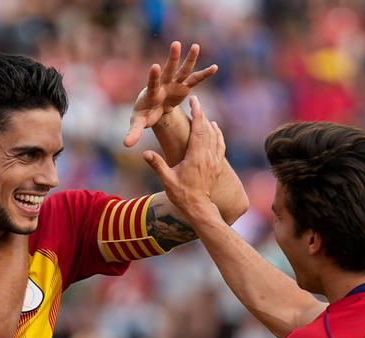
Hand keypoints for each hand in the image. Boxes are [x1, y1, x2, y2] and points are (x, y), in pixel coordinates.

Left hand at [124, 41, 217, 147]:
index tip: (155, 66)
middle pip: (168, 70)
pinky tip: (215, 68)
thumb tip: (126, 145)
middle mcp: (163, 84)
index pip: (152, 83)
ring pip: (183, 70)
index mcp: (151, 93)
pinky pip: (195, 79)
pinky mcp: (183, 86)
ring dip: (189, 59)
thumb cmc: (144, 115)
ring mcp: (174, 83)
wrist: (153, 110)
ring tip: (195, 46)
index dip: (153, 76)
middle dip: (172, 59)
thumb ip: (133, 132)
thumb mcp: (138, 123)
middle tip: (175, 44)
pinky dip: (204, 74)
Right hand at [142, 97, 226, 218]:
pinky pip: (220, 145)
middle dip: (201, 114)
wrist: (199, 208)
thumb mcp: (167, 180)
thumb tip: (144, 153)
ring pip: (215, 136)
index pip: (199, 129)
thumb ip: (157, 165)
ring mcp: (214, 161)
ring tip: (202, 115)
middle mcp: (208, 156)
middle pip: (207, 129)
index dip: (197, 113)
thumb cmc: (182, 195)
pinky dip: (218, 135)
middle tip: (196, 102)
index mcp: (196, 156)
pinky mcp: (217, 166)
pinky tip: (215, 130)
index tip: (194, 101)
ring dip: (209, 123)